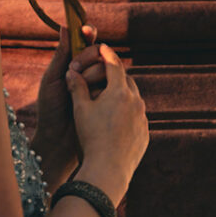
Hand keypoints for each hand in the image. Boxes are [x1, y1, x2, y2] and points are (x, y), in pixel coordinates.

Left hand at [33, 25, 105, 171]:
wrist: (58, 141)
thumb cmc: (50, 110)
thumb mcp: (53, 80)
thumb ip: (62, 55)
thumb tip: (65, 27)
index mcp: (73, 65)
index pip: (85, 43)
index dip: (88, 34)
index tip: (87, 30)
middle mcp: (89, 73)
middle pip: (100, 53)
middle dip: (89, 57)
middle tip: (74, 69)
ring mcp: (101, 86)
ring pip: (109, 68)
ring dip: (94, 74)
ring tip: (80, 89)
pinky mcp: (110, 100)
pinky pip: (116, 86)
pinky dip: (107, 87)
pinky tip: (97, 94)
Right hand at [67, 42, 148, 207]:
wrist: (108, 169)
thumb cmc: (91, 137)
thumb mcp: (80, 110)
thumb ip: (77, 88)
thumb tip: (71, 72)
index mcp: (119, 92)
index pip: (114, 65)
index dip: (107, 54)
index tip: (103, 47)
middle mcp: (135, 102)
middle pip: (126, 81)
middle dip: (115, 76)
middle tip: (105, 73)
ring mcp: (142, 118)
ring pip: (134, 99)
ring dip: (123, 96)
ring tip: (110, 99)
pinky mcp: (145, 133)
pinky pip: (137, 117)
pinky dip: (127, 114)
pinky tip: (117, 122)